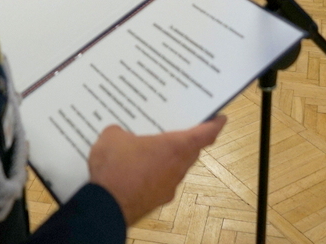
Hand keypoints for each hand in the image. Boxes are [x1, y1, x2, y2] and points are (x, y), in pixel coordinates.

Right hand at [88, 116, 226, 225]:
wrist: (105, 207)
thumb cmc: (115, 167)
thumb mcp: (111, 138)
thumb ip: (120, 131)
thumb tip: (118, 134)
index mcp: (175, 147)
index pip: (206, 134)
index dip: (215, 124)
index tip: (220, 118)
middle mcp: (178, 168)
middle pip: (191, 151)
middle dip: (186, 140)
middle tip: (177, 128)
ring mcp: (168, 187)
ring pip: (175, 168)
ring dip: (167, 159)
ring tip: (148, 149)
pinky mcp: (156, 200)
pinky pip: (160, 182)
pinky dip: (154, 175)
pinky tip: (135, 170)